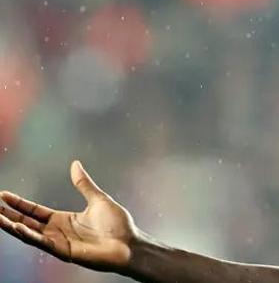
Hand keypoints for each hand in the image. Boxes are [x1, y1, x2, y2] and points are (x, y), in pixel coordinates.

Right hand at [0, 161, 136, 272]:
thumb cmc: (118, 225)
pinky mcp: (64, 252)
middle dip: (8, 214)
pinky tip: (16, 227)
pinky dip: (28, 235)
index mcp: (63, 219)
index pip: (34, 211)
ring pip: (28, 234)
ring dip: (11, 226)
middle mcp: (57, 231)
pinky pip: (42, 242)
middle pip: (26, 222)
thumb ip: (83, 184)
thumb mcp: (98, 199)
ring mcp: (59, 242)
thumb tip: (75, 164)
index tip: (2, 195)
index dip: (18, 203)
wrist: (130, 244)